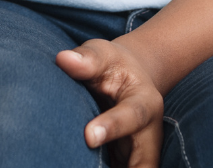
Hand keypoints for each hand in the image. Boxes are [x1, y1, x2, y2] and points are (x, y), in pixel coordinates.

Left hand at [57, 38, 164, 167]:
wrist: (130, 81)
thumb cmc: (112, 66)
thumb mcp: (103, 55)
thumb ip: (87, 59)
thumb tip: (63, 59)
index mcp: (145, 102)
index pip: (132, 116)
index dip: (113, 127)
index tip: (88, 136)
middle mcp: (149, 135)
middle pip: (144, 163)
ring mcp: (140, 155)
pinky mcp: (129, 166)